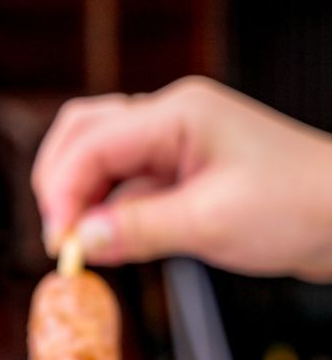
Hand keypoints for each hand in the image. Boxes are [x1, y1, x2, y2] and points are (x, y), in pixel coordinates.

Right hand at [32, 76, 331, 280]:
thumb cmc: (299, 207)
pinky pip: (125, 181)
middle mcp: (169, 119)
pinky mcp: (180, 168)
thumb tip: (80, 241)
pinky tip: (110, 240)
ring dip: (81, 195)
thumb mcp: (210, 224)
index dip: (63, 194)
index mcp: (177, 115)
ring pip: (97, 156)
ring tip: (81, 240)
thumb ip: (137, 230)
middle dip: (60, 184)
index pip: (90, 145)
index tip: (60, 244)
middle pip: (81, 134)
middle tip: (60, 238)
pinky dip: (108, 208)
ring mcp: (174, 141)